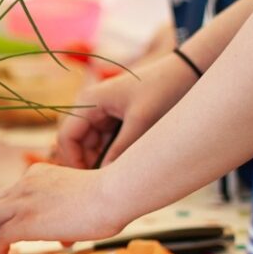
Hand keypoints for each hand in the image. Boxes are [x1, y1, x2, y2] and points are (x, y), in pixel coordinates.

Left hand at [0, 161, 127, 253]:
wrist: (113, 193)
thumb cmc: (109, 197)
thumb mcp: (80, 198)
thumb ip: (67, 213)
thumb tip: (64, 238)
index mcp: (38, 174)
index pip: (13, 192)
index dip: (13, 211)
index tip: (21, 227)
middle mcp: (26, 183)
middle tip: (2, 239)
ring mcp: (24, 201)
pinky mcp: (26, 221)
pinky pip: (0, 236)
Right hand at [53, 50, 199, 168]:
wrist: (187, 71)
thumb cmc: (163, 89)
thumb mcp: (142, 122)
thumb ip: (121, 151)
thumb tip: (105, 179)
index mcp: (88, 102)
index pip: (66, 139)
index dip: (74, 162)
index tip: (91, 181)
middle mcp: (89, 106)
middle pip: (76, 144)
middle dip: (89, 163)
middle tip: (108, 182)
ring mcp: (100, 112)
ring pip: (90, 145)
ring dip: (101, 159)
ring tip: (120, 173)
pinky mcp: (112, 117)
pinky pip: (104, 141)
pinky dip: (112, 153)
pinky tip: (126, 162)